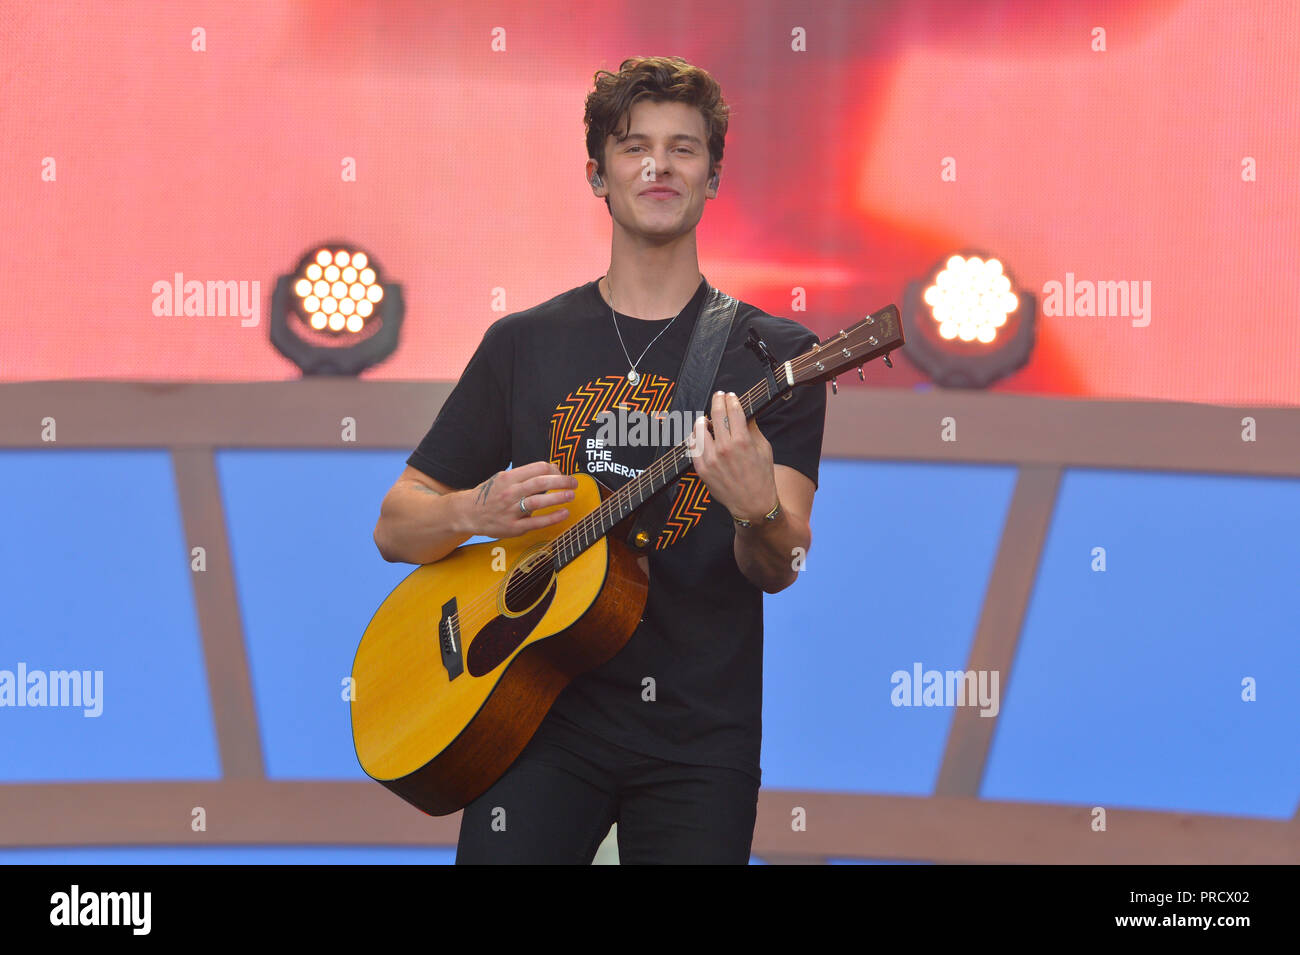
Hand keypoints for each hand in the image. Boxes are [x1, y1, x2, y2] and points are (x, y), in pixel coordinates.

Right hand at [464, 461, 577, 538]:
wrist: (467, 513)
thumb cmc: (489, 495)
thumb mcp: (503, 478)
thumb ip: (525, 475)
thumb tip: (552, 468)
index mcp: (508, 478)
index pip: (537, 468)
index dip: (553, 470)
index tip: (561, 473)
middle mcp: (509, 493)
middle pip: (540, 483)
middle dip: (561, 481)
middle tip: (574, 483)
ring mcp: (511, 510)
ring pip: (538, 501)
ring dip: (558, 497)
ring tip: (571, 495)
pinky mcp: (513, 527)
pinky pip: (536, 522)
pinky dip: (552, 517)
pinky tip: (564, 513)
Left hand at [688, 391, 778, 522]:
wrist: (753, 504)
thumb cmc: (761, 476)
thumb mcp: (764, 449)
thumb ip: (752, 428)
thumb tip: (744, 411)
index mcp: (743, 441)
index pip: (733, 411)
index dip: (731, 399)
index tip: (730, 395)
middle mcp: (725, 448)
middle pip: (716, 414)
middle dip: (717, 401)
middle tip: (718, 396)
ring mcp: (711, 459)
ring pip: (700, 428)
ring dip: (704, 420)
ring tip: (707, 419)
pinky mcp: (701, 469)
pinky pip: (692, 446)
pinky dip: (695, 437)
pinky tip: (700, 435)